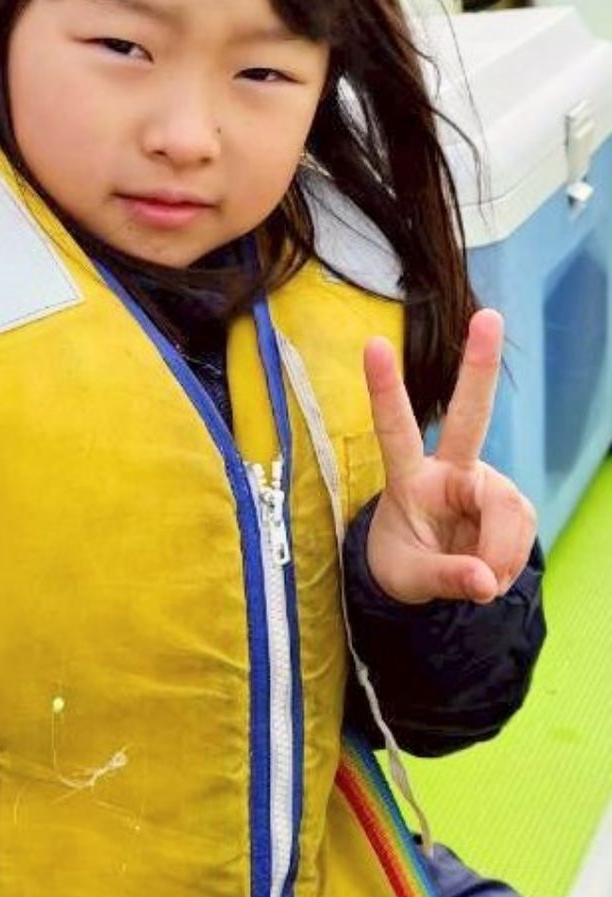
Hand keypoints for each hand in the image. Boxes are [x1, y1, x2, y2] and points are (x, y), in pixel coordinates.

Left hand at [364, 309, 536, 604]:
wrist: (426, 579)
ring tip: (478, 580)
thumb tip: (485, 580)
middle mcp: (448, 468)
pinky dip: (509, 562)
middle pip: (469, 414)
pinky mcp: (510, 502)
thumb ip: (445, 577)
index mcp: (407, 478)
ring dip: (499, 554)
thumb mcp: (409, 579)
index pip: (394, 429)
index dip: (386, 390)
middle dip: (479, 366)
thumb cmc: (401, 564)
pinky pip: (522, 534)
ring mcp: (484, 482)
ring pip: (508, 511)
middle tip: (488, 316)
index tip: (374, 344)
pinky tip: (491, 573)